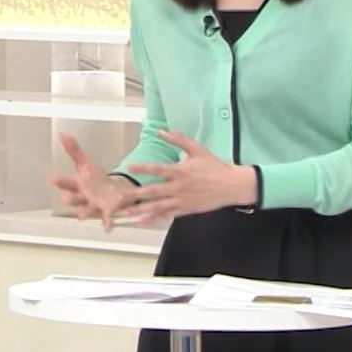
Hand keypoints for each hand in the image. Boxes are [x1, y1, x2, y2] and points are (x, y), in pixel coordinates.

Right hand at [48, 133, 142, 230]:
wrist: (111, 194)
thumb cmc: (95, 180)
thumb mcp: (86, 164)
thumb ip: (74, 151)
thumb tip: (63, 134)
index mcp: (77, 185)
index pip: (66, 183)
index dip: (59, 181)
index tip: (51, 178)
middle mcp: (83, 198)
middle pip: (74, 198)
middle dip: (69, 198)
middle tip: (65, 198)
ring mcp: (94, 206)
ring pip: (87, 209)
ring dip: (84, 212)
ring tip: (81, 215)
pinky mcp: (107, 212)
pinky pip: (105, 219)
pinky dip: (106, 223)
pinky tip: (107, 228)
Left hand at [116, 130, 257, 225]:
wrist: (232, 185)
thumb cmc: (214, 166)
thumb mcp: (197, 149)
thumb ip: (177, 139)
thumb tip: (160, 130)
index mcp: (180, 171)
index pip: (158, 169)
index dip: (143, 168)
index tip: (129, 167)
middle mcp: (179, 187)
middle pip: (154, 191)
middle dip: (135, 195)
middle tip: (119, 197)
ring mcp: (182, 200)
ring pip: (158, 207)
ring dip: (140, 210)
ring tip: (125, 214)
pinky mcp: (186, 210)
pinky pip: (166, 215)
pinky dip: (153, 219)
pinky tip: (141, 221)